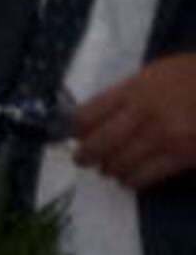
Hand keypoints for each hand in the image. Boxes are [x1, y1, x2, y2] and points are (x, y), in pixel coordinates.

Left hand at [75, 55, 195, 191]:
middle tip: (86, 159)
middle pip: (94, 146)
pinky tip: (137, 174)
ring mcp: (163, 135)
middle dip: (86, 157)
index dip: (73, 132)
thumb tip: (88, 123)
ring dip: (112, 170)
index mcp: (136, 88)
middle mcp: (145, 111)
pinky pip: (140, 178)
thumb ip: (125, 96)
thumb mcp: (159, 73)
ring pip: (115, 166)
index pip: (84, 117)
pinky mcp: (180, 154)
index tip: (75, 137)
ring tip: (116, 166)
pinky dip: (133, 180)